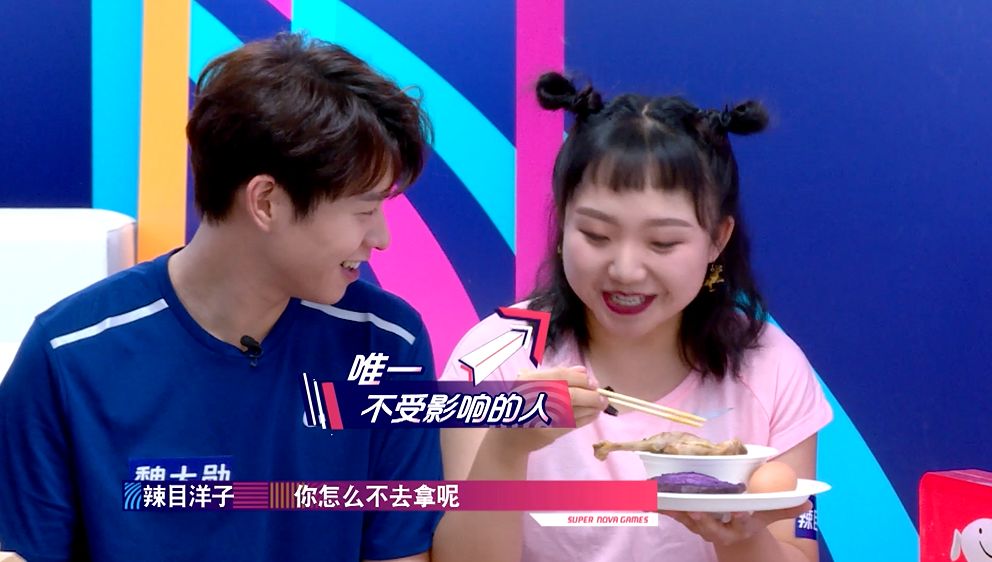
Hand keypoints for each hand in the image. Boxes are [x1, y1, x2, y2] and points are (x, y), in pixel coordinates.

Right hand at [489, 365, 606, 453]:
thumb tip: (583, 370)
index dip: (581, 378)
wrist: (508, 436)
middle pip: (571, 394)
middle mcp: (534, 397)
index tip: (593, 382)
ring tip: (600, 405)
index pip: (561, 376)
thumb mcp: (531, 384)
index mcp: (528, 381)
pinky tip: (593, 414)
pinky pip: (573, 423)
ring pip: (575, 410)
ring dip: (592, 407)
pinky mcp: (549, 432)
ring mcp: (542, 416)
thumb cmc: (521, 404)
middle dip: (591, 395)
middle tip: (601, 396)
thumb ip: (555, 375)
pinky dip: (587, 418)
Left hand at [659, 501, 810, 545]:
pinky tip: (647, 497)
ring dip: (674, 509)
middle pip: (710, 524)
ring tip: (662, 498)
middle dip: (702, 517)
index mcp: (741, 526)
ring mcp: (702, 525)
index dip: (743, 517)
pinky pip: (673, 513)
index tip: (742, 509)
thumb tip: (808, 500)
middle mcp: (720, 530)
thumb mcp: (770, 513)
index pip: (744, 522)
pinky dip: (661, 505)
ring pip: (688, 519)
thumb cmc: (752, 516)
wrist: (733, 532)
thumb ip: (785, 506)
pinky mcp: (688, 519)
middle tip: (694, 507)